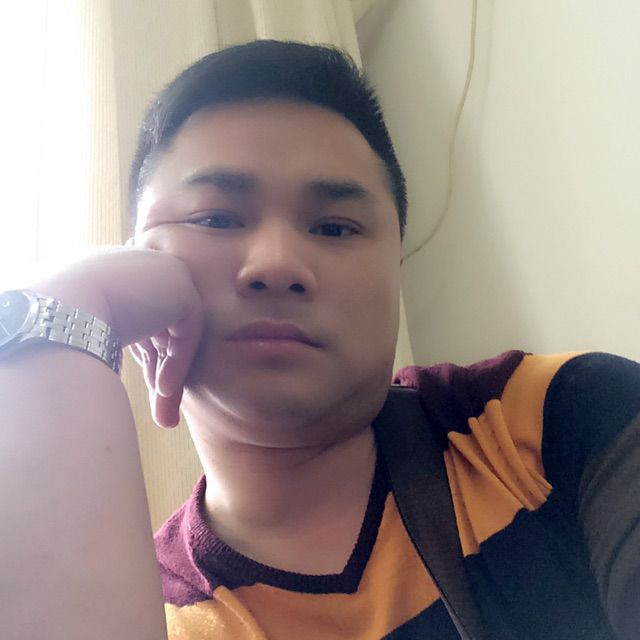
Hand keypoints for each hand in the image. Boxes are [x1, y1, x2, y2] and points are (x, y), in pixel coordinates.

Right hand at [32, 246, 202, 426]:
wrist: (62, 308)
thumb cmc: (63, 327)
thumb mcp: (96, 335)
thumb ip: (124, 345)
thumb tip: (133, 382)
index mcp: (116, 272)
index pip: (142, 318)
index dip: (147, 357)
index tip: (146, 387)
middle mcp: (141, 266)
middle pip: (161, 328)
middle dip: (161, 374)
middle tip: (162, 413)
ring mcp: (163, 271)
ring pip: (176, 334)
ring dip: (171, 378)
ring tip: (164, 415)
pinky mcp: (181, 286)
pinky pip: (186, 332)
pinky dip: (177, 363)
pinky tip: (161, 389)